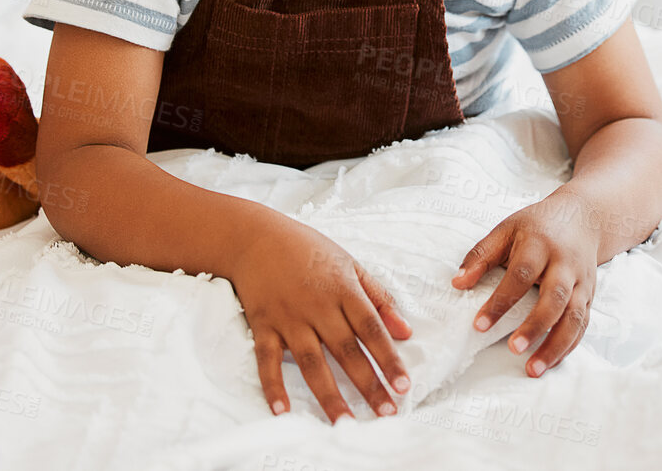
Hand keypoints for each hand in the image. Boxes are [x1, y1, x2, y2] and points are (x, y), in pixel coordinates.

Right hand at [226, 209, 412, 420]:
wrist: (256, 238)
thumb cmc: (308, 250)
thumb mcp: (350, 264)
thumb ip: (378, 297)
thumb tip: (405, 330)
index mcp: (342, 289)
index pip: (371, 329)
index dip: (388, 358)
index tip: (403, 384)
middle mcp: (317, 306)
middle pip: (346, 351)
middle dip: (368, 384)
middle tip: (386, 412)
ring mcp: (288, 318)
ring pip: (311, 362)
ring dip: (329, 395)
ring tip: (346, 423)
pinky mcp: (263, 326)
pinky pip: (267, 361)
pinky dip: (273, 387)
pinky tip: (283, 411)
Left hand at [453, 187, 601, 376]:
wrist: (582, 219)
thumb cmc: (537, 227)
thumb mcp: (506, 230)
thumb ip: (481, 255)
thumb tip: (458, 283)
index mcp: (540, 245)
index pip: (521, 275)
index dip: (501, 301)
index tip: (479, 325)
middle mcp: (565, 264)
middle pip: (554, 298)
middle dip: (535, 326)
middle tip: (514, 349)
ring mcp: (581, 282)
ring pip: (574, 317)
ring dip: (555, 345)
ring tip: (533, 369)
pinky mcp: (590, 296)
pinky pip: (582, 325)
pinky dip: (568, 346)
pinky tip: (549, 362)